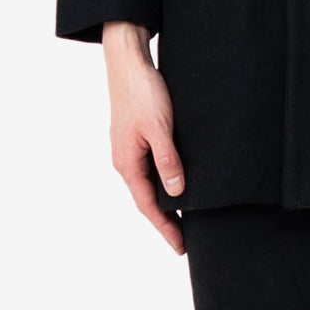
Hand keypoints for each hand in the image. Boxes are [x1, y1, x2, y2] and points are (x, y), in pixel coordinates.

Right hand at [102, 21, 186, 255]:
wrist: (128, 61)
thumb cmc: (142, 92)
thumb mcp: (159, 127)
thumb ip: (167, 160)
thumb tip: (177, 192)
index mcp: (127, 163)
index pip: (148, 206)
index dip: (166, 227)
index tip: (181, 247)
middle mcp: (125, 160)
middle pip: (146, 199)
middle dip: (164, 221)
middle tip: (185, 240)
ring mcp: (129, 149)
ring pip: (148, 184)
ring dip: (163, 202)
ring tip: (182, 218)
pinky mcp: (135, 136)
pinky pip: (149, 168)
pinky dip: (162, 182)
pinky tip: (174, 182)